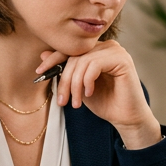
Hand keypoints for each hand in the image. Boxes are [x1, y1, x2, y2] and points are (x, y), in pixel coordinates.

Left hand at [37, 41, 162, 149]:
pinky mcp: (122, 59)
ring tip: (75, 102)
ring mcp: (115, 51)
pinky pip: (94, 65)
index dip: (53, 59)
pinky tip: (89, 94)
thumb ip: (65, 70)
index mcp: (97, 50)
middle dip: (64, 79)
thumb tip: (43, 55)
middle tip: (61, 100)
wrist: (126, 118)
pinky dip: (87, 81)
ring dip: (75, 84)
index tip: (39, 72)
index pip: (70, 49)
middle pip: (75, 56)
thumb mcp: (78, 86)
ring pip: (83, 61)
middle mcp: (107, 46)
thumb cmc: (105, 102)